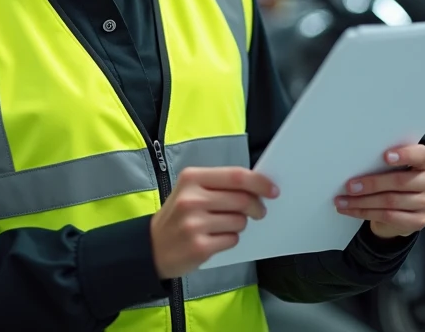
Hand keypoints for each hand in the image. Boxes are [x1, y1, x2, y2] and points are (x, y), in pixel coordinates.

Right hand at [150, 167, 278, 278]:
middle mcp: (191, 199)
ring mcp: (194, 224)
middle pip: (242, 200)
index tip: (273, 190)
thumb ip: (219, 185)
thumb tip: (257, 187)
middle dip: (256, 207)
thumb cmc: (178, 215)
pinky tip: (215, 239)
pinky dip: (230, 239)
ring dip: (240, 225)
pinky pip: (232, 240)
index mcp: (192, 178)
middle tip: (258, 211)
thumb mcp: (190, 191)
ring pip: (239, 221)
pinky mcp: (199, 247)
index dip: (259, 182)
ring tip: (224, 226)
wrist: (152, 247)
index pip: (236, 176)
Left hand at [334, 144, 424, 238]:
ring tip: (342, 201)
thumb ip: (384, 164)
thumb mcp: (392, 169)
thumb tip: (355, 163)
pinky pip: (388, 217)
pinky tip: (350, 210)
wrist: (400, 213)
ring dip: (362, 201)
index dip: (405, 155)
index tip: (385, 156)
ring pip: (391, 201)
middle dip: (371, 184)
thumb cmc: (394, 183)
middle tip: (350, 186)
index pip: (420, 155)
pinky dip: (365, 213)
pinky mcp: (419, 221)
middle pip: (400, 181)